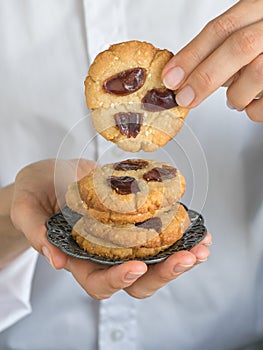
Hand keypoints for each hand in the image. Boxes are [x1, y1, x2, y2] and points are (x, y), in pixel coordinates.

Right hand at [11, 159, 210, 299]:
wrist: (50, 176)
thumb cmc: (34, 193)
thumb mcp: (26, 208)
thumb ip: (35, 232)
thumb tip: (55, 260)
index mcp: (77, 258)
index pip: (98, 281)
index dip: (116, 280)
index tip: (135, 268)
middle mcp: (104, 253)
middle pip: (136, 279)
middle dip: (163, 273)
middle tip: (187, 257)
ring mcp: (121, 238)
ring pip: (154, 260)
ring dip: (180, 256)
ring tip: (201, 246)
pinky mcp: (133, 221)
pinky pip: (159, 233)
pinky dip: (179, 233)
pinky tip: (196, 228)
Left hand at [162, 0, 262, 120]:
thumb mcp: (249, 33)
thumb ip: (224, 49)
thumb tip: (188, 75)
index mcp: (261, 8)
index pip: (222, 28)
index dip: (192, 54)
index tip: (171, 76)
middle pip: (239, 47)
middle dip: (205, 77)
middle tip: (186, 98)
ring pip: (257, 73)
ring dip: (236, 95)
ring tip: (236, 98)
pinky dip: (253, 110)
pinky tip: (252, 104)